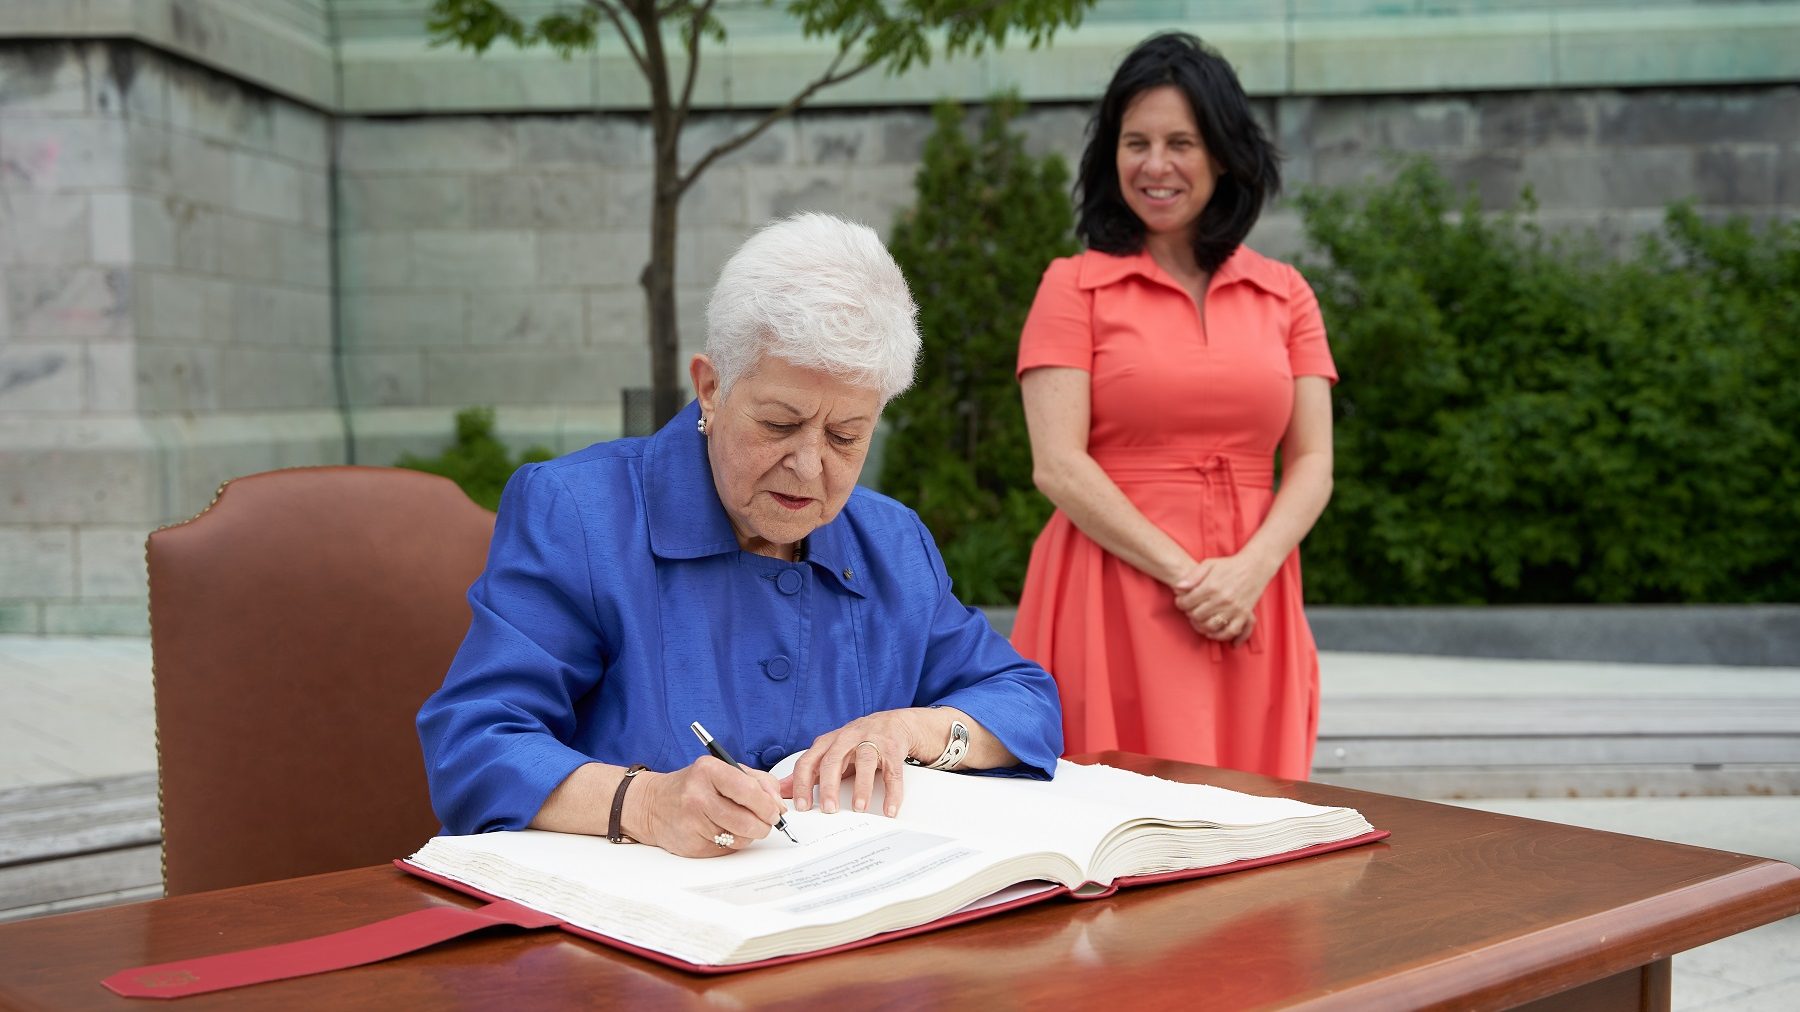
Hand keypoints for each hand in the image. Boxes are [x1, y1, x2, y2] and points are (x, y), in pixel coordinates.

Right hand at [628, 757, 785, 857]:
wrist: (653, 804)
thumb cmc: (694, 785)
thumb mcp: (724, 770)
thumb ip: (757, 782)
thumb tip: (778, 805)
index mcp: (709, 770)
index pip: (749, 790)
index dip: (768, 805)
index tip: (775, 810)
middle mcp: (698, 795)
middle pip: (747, 820)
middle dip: (764, 824)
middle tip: (766, 822)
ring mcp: (693, 822)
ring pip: (740, 838)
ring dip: (749, 835)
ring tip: (742, 824)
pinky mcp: (692, 845)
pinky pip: (727, 849)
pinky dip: (732, 843)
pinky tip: (723, 831)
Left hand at [785, 709, 931, 817]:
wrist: (892, 723)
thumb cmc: (857, 742)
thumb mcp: (830, 753)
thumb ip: (808, 772)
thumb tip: (781, 790)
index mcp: (828, 742)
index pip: (808, 761)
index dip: (802, 784)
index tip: (802, 806)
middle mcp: (847, 739)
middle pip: (833, 760)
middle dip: (829, 786)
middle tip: (829, 809)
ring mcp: (871, 741)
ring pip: (864, 762)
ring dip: (861, 787)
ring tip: (859, 808)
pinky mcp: (892, 749)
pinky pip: (892, 771)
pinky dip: (892, 792)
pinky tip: (889, 808)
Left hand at [1172, 553, 1273, 647]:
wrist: (1254, 567)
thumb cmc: (1229, 565)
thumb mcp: (1209, 564)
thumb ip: (1193, 576)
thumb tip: (1178, 587)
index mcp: (1211, 586)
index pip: (1187, 602)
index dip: (1180, 603)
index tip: (1181, 602)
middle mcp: (1222, 599)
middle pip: (1197, 616)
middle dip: (1189, 614)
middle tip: (1189, 611)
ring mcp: (1234, 608)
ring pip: (1211, 626)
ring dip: (1201, 626)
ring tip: (1198, 621)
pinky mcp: (1244, 614)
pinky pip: (1230, 631)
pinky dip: (1220, 635)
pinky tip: (1212, 632)